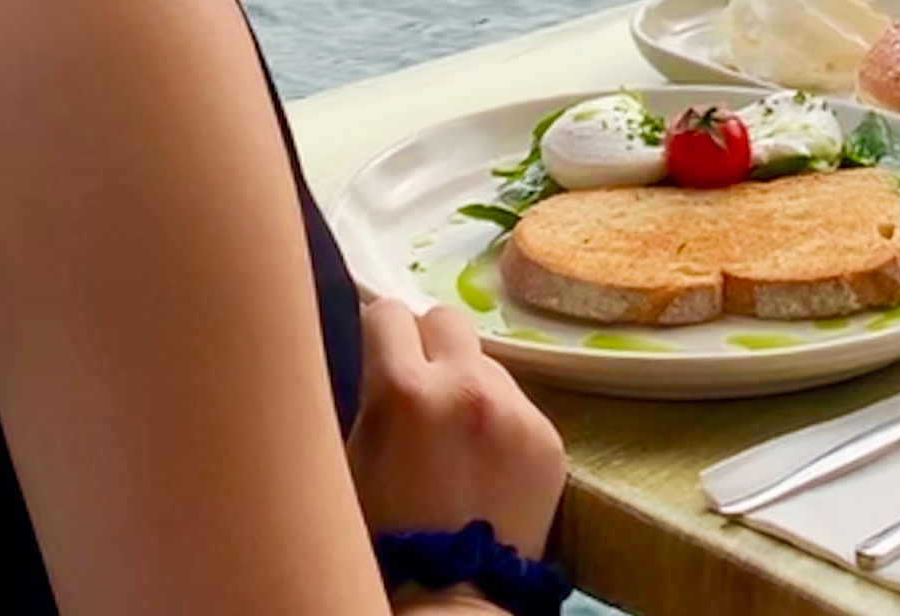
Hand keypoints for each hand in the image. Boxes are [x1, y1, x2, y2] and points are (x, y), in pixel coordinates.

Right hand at [347, 299, 567, 559]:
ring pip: (486, 363)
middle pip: (447, 318)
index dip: (380, 335)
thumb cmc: (382, 535)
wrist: (450, 597)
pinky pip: (518, 405)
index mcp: (404, 390)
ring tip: (457, 441)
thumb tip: (373, 351)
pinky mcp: (548, 436)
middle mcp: (465, 386)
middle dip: (429, 345)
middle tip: (422, 387)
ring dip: (468, 386)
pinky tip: (487, 467)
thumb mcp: (351, 456)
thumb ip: (367, 394)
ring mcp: (515, 410)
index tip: (380, 357)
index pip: (390, 313)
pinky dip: (501, 424)